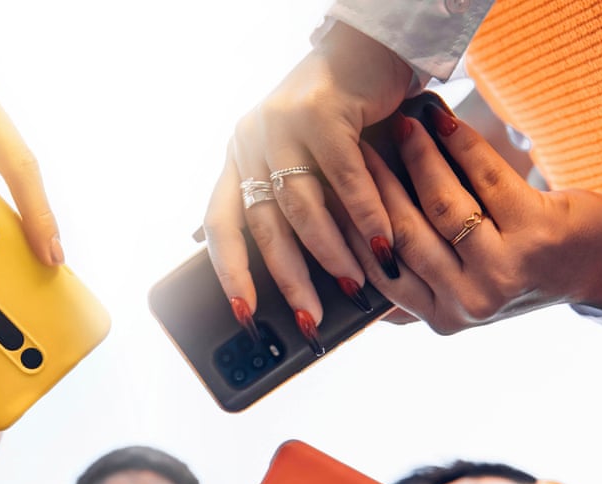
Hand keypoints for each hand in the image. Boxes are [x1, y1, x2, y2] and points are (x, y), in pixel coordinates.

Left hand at [203, 23, 411, 336]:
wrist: (372, 47)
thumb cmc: (344, 115)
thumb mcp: (309, 163)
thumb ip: (300, 207)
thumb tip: (307, 277)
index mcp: (239, 157)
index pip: (220, 224)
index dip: (229, 272)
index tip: (244, 312)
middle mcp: (250, 140)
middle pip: (264, 226)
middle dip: (289, 279)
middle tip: (310, 318)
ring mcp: (280, 123)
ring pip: (302, 206)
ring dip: (331, 252)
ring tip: (353, 283)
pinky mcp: (319, 110)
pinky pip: (343, 179)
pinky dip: (365, 215)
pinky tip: (381, 243)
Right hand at [359, 107, 601, 331]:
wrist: (598, 265)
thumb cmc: (519, 269)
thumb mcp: (461, 293)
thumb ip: (413, 292)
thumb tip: (347, 275)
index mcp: (442, 318)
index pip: (382, 268)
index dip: (354, 225)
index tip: (334, 185)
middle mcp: (470, 302)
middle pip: (404, 235)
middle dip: (377, 185)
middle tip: (357, 147)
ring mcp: (504, 271)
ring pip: (442, 206)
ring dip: (417, 158)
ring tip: (402, 125)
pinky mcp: (537, 233)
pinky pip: (486, 179)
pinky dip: (461, 145)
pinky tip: (442, 121)